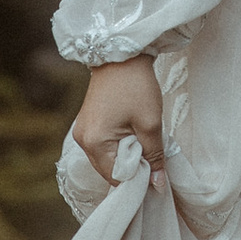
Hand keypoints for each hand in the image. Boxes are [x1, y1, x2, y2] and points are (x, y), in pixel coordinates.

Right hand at [70, 55, 163, 186]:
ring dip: (126, 158)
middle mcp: (82, 141)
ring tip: (144, 143)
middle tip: (153, 157)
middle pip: (109, 171)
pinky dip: (119, 147)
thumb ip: (154, 157)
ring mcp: (82, 132)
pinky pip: (103, 147)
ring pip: (107, 159)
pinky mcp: (87, 124)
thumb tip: (158, 185)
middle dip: (132, 169)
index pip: (116, 178)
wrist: (121, 54)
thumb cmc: (136, 86)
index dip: (138, 180)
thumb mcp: (150, 124)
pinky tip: (133, 136)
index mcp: (94, 143)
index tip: (156, 174)